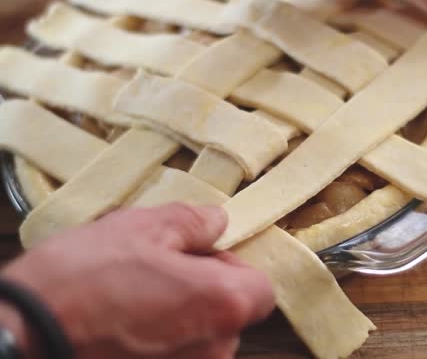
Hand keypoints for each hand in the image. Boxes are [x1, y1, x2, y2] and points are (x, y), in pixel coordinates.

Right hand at [1, 204, 274, 358]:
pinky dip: (160, 342)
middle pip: (231, 314)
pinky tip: (123, 325)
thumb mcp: (141, 228)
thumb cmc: (83, 280)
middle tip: (157, 273)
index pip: (262, 288)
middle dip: (204, 291)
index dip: (232, 267)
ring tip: (133, 299)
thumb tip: (218, 222)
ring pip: (203, 338)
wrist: (22, 337)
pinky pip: (177, 357)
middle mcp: (216, 350)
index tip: (198, 257)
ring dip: (181, 317)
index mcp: (223, 304)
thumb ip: (193, 223)